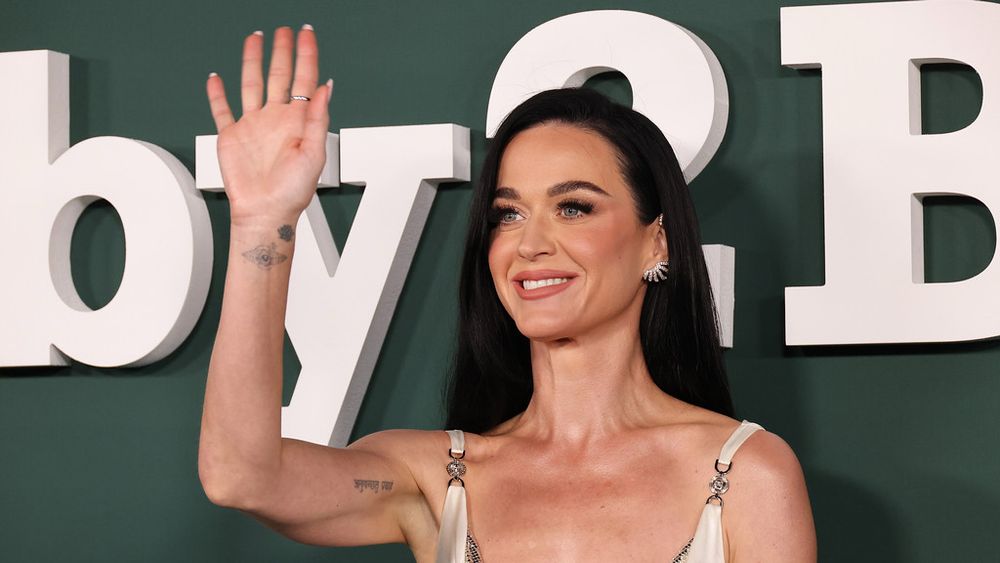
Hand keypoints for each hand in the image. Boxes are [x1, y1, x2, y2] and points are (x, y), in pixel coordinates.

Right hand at [206, 25, 332, 225]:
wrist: (264, 212)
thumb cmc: (292, 191)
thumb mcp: (313, 153)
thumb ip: (318, 118)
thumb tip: (324, 87)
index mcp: (298, 121)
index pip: (304, 79)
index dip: (306, 55)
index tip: (307, 34)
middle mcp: (276, 119)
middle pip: (279, 75)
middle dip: (282, 51)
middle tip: (284, 31)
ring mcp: (253, 125)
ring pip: (251, 84)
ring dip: (252, 61)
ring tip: (255, 39)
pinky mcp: (231, 136)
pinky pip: (222, 109)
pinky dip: (216, 93)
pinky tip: (216, 78)